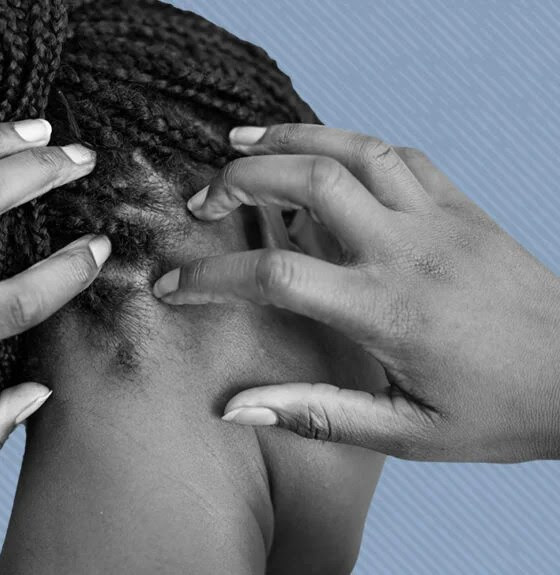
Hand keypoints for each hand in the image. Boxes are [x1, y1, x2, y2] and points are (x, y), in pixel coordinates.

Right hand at [153, 123, 559, 461]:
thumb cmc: (500, 412)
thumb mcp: (406, 435)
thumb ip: (316, 416)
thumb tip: (235, 408)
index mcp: (385, 311)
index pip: (275, 274)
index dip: (211, 276)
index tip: (172, 284)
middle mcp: (407, 251)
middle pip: (308, 182)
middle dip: (241, 178)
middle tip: (203, 198)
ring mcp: (438, 220)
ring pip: (353, 149)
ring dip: (289, 138)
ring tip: (240, 142)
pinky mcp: (462, 207)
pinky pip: (400, 154)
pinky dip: (349, 143)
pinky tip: (322, 154)